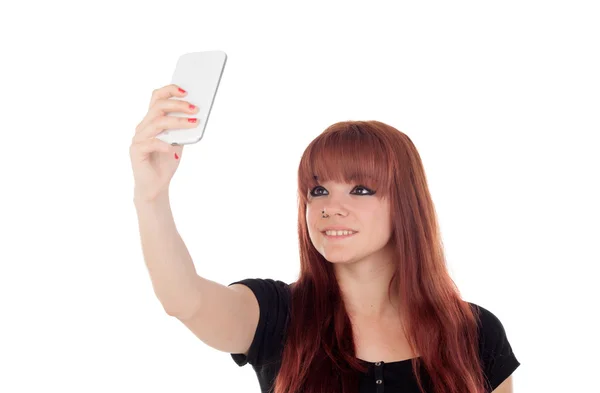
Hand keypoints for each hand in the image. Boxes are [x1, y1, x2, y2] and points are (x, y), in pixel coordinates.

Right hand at [130, 84, 198, 201]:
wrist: (156, 186)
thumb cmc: (166, 162)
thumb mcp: (178, 142)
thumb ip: (183, 128)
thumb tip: (196, 114)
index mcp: (152, 120)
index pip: (157, 98)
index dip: (169, 90)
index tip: (186, 90)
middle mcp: (143, 126)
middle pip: (158, 106)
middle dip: (178, 105)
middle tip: (195, 109)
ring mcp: (138, 138)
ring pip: (157, 122)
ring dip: (177, 121)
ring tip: (193, 123)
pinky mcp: (136, 151)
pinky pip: (150, 142)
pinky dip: (163, 143)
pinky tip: (172, 146)